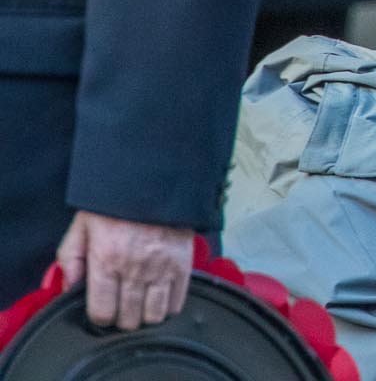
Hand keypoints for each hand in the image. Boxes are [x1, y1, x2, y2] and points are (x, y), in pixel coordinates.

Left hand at [55, 211, 193, 330]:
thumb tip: (69, 288)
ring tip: (140, 304)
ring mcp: (162, 268)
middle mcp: (135, 269)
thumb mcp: (82, 226)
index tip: (101, 310)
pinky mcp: (183, 263)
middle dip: (121, 318)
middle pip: (128, 319)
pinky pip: (177, 301)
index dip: (99, 317)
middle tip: (120, 306)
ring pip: (153, 315)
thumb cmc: (116, 203)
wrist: (155, 179)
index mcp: (106, 260)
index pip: (102, 313)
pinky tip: (159, 296)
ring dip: (145, 315)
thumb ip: (70, 259)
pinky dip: (168, 306)